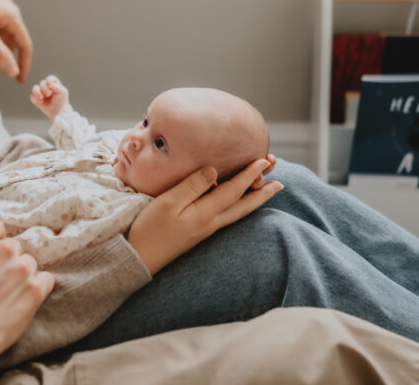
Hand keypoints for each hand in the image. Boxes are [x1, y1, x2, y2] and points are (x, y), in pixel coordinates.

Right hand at [0, 219, 53, 367]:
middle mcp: (3, 250)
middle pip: (15, 247)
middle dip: (9, 261)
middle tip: (0, 282)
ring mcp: (22, 268)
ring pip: (30, 263)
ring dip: (23, 276)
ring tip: (10, 296)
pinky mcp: (36, 289)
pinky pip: (46, 280)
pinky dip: (38, 289)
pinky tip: (25, 301)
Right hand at [30, 75, 70, 120]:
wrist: (58, 112)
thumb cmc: (61, 101)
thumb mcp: (63, 92)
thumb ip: (56, 87)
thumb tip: (49, 85)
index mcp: (54, 83)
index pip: (50, 78)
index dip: (49, 81)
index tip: (51, 86)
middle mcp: (47, 87)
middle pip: (42, 83)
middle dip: (44, 88)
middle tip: (48, 94)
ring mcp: (41, 92)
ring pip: (35, 88)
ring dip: (37, 92)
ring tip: (42, 98)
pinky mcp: (36, 99)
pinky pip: (32, 97)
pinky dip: (36, 99)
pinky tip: (41, 103)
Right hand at [127, 158, 283, 274]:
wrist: (138, 258)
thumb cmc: (149, 229)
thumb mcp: (167, 202)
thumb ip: (191, 186)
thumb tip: (214, 171)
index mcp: (205, 214)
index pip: (234, 190)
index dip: (250, 174)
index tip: (264, 160)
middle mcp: (211, 223)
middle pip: (243, 205)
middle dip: (262, 191)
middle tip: (280, 180)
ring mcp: (206, 230)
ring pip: (238, 212)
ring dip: (255, 199)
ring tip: (269, 189)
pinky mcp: (198, 233)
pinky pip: (228, 216)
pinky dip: (241, 206)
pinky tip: (239, 204)